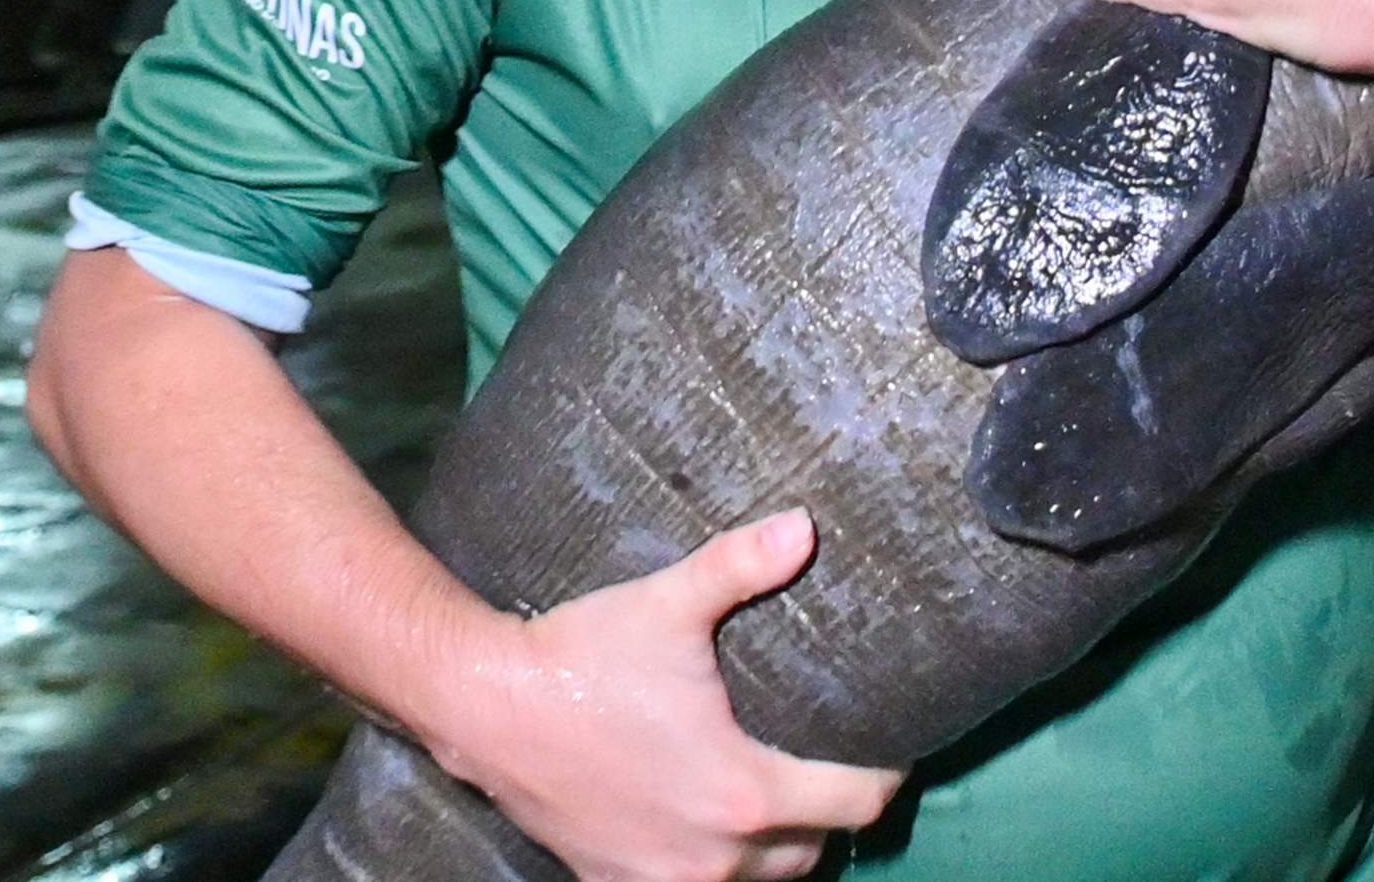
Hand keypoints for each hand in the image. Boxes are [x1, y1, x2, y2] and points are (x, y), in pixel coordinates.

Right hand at [428, 510, 902, 881]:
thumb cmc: (582, 656)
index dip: (883, 775)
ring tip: (776, 799)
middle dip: (829, 813)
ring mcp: (664, 879)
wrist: (485, 707)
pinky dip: (711, 868)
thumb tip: (804, 526)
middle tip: (828, 763)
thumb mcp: (668, 605)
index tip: (888, 747)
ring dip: (775, 849)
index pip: (855, 804)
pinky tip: (703, 826)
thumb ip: (741, 567)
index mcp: (742, 792)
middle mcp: (713, 856)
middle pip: (813, 851)